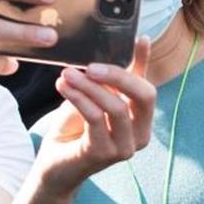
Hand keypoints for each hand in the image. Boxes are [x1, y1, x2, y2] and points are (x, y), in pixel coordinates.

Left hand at [37, 36, 154, 193]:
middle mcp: (139, 138)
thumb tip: (145, 39)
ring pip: (116, 106)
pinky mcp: (103, 154)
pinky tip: (63, 87)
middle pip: (143, 97)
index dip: (141, 64)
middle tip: (89, 65)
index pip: (149, 90)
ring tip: (67, 74)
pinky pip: (95, 117)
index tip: (131, 41)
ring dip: (89, 86)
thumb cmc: (77, 128)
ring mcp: (124, 149)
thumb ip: (120, 75)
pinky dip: (78, 98)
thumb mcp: (99, 96)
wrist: (54, 164)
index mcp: (142, 122)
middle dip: (116, 75)